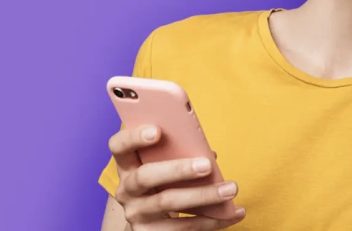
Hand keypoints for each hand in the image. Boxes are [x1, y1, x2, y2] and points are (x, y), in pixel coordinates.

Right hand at [108, 124, 246, 228]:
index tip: (158, 130)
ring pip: (169, 203)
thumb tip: (208, 153)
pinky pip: (183, 228)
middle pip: (146, 176)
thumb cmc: (163, 182)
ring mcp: (137, 214)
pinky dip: (212, 220)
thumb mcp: (161, 165)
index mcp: (126, 164)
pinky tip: (233, 213)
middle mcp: (126, 190)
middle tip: (207, 165)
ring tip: (230, 189)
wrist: (150, 223)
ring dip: (204, 196)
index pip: (118, 146)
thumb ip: (176, 152)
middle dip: (178, 169)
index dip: (134, 136)